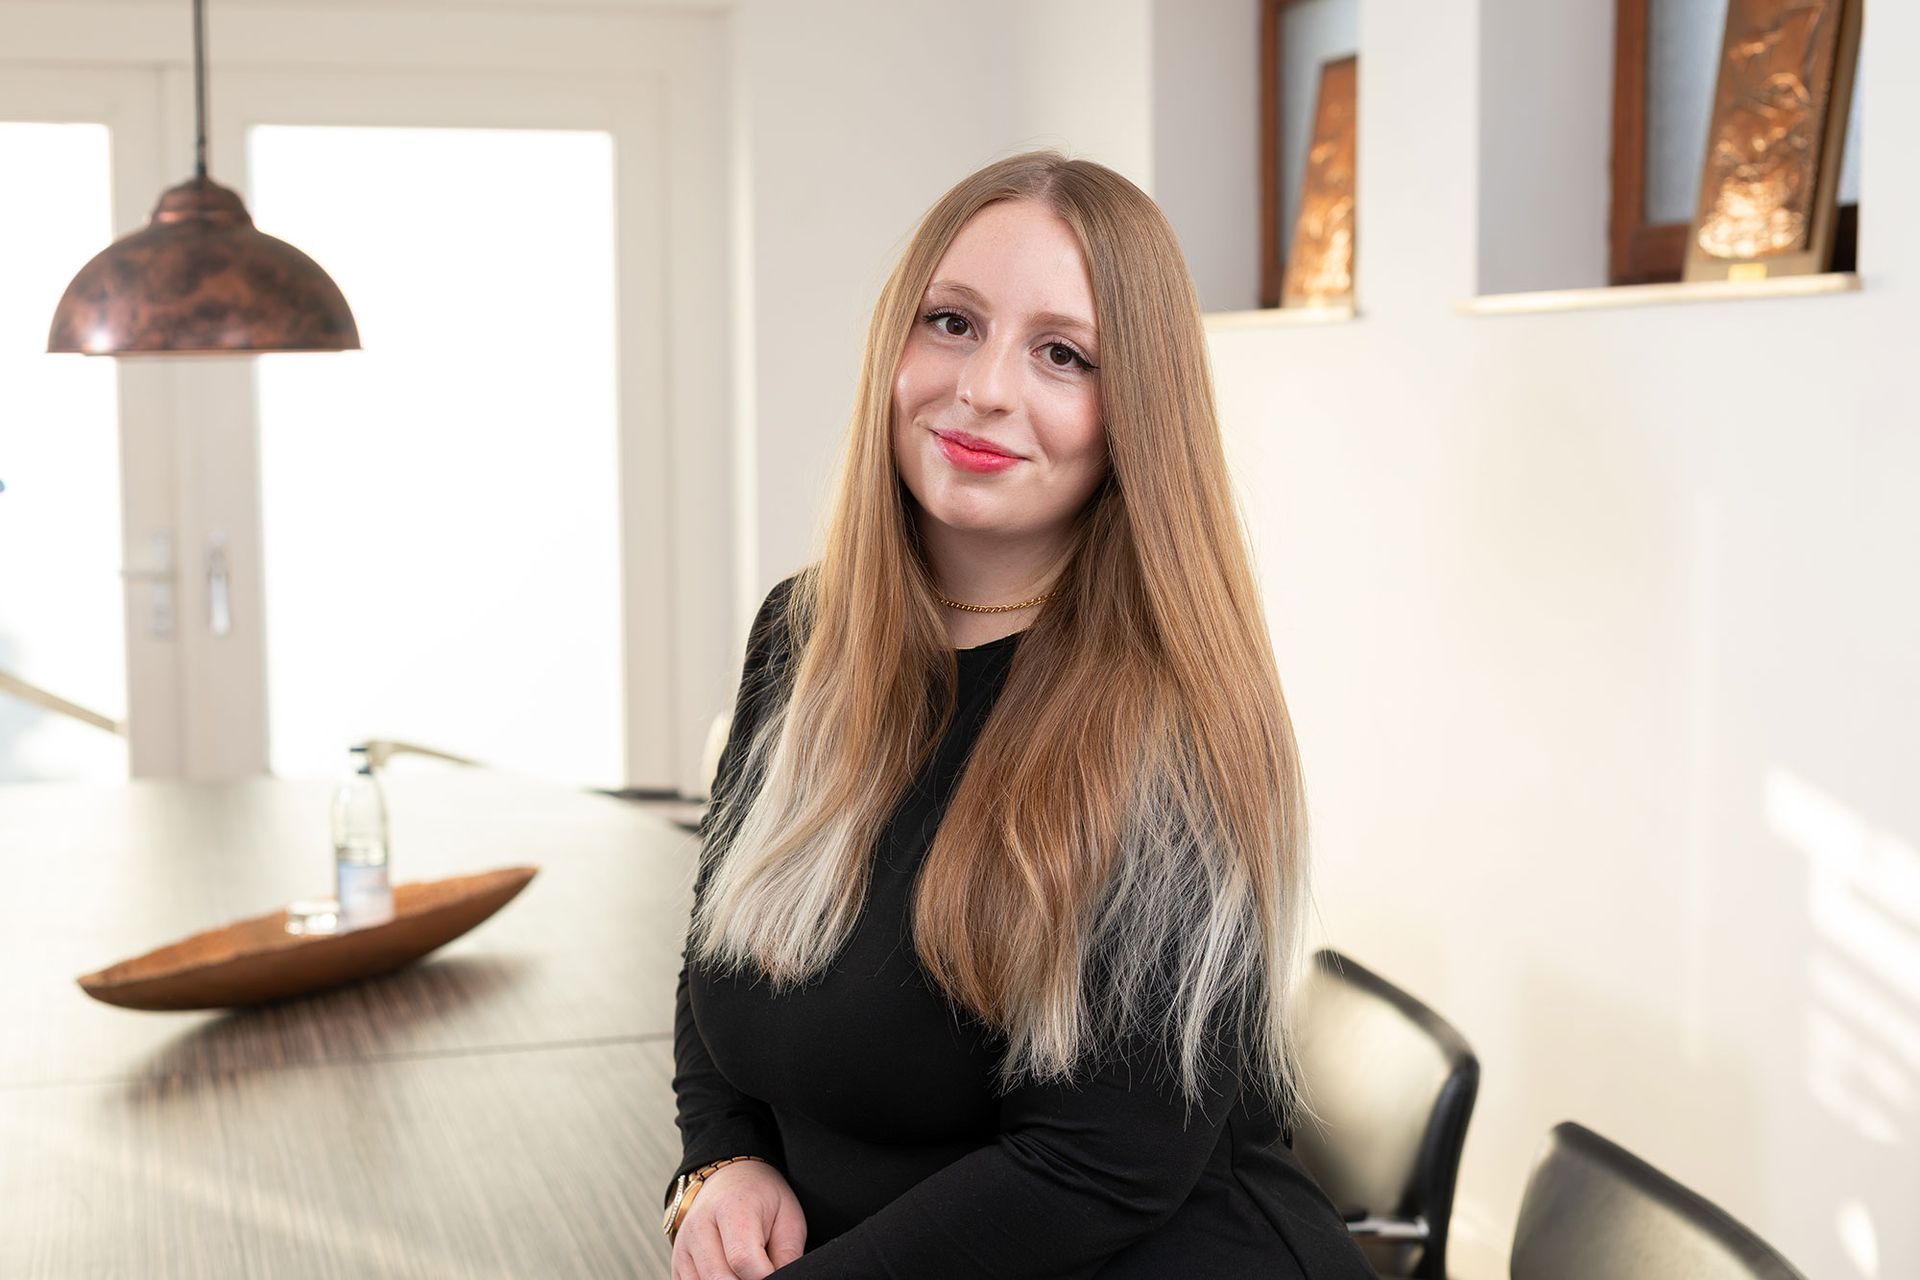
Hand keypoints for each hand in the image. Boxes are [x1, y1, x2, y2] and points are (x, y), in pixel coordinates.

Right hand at [671, 1159, 807, 1278]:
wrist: (731, 1180)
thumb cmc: (761, 1198)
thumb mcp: (788, 1216)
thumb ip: (787, 1254)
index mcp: (730, 1208)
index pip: (742, 1258)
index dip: (764, 1275)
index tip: (775, 1273)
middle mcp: (699, 1226)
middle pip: (719, 1279)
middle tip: (760, 1272)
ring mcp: (682, 1247)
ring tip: (744, 1270)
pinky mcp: (677, 1264)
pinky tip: (728, 1273)